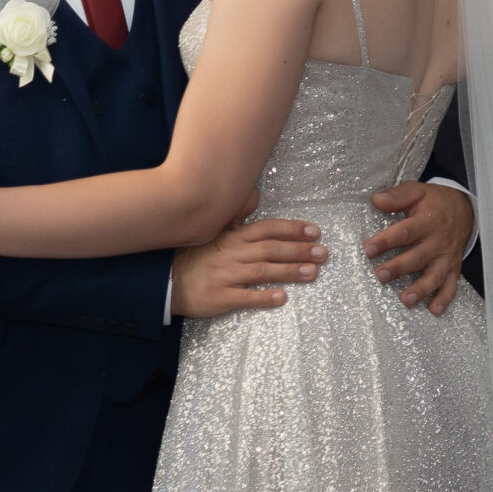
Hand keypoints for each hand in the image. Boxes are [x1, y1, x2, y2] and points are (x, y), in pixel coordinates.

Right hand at [170, 195, 327, 317]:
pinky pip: (244, 297)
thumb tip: (255, 194)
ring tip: (312, 273)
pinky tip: (281, 298)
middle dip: (299, 250)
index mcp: (234, 237)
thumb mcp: (215, 232)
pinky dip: (263, 297)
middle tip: (323, 253)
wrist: (169, 281)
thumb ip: (238, 216)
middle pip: (270, 249)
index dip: (292, 229)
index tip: (315, 231)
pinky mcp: (220, 296)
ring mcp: (226, 275)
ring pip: (262, 271)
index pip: (268, 229)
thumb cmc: (197, 257)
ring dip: (289, 272)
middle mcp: (233, 253)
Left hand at [366, 181, 472, 314]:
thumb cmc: (434, 202)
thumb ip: (397, 196)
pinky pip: (451, 286)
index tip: (369, 249)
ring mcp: (447, 258)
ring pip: (434, 276)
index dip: (387, 240)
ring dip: (421, 289)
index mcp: (428, 221)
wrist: (464, 210)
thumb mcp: (417, 191)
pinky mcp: (453, 268)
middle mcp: (439, 242)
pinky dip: (444, 299)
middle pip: (418, 257)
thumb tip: (376, 200)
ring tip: (406, 300)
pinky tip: (434, 310)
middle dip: (399, 268)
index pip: (405, 232)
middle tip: (380, 276)